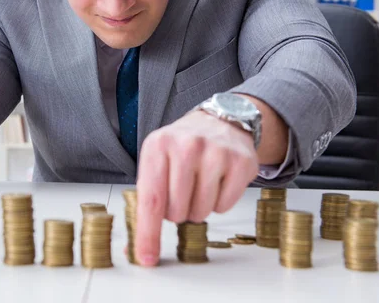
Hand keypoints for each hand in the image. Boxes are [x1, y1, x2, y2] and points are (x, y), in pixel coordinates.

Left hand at [135, 110, 258, 265]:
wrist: (218, 121)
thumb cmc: (182, 147)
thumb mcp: (156, 161)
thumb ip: (145, 201)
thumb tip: (137, 248)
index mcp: (157, 145)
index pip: (151, 199)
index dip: (148, 233)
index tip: (147, 258)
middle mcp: (186, 145)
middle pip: (177, 211)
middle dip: (177, 212)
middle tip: (182, 191)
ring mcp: (216, 152)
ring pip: (202, 212)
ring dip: (198, 208)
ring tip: (199, 185)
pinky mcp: (241, 161)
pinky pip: (224, 206)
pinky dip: (219, 203)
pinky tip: (217, 182)